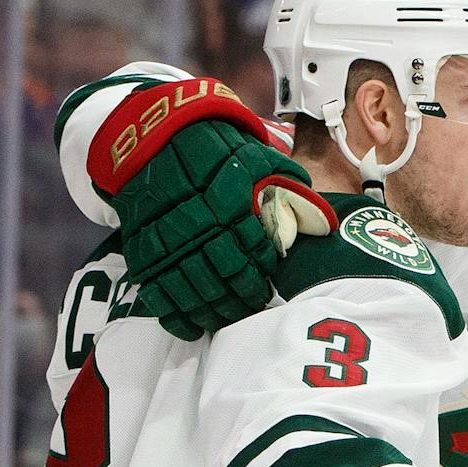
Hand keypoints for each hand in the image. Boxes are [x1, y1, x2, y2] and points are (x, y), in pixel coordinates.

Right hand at [89, 78, 332, 340]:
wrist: (150, 138)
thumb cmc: (212, 148)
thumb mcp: (253, 155)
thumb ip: (287, 183)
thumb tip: (324, 217)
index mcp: (228, 201)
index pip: (255, 247)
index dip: (265, 268)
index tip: (271, 278)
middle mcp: (197, 225)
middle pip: (227, 274)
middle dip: (246, 296)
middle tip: (257, 304)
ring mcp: (167, 241)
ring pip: (195, 290)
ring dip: (216, 311)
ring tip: (232, 319)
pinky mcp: (143, 252)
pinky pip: (159, 294)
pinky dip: (176, 316)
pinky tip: (194, 328)